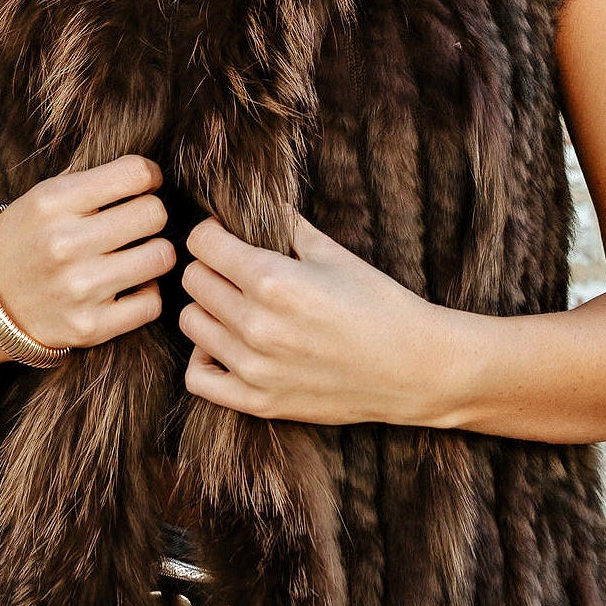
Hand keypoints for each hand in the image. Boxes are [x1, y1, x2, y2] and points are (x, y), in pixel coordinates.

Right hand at [0, 154, 176, 353]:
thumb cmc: (29, 238)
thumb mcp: (45, 196)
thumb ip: (95, 182)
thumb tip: (152, 175)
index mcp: (53, 202)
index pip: (136, 173)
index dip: (148, 176)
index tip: (142, 186)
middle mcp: (64, 244)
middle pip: (154, 214)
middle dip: (151, 215)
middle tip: (136, 224)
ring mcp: (78, 289)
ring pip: (161, 257)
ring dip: (153, 254)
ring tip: (133, 254)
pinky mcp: (89, 327)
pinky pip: (152, 303)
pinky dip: (146, 293)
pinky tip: (127, 286)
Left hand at [178, 209, 448, 425]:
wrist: (415, 368)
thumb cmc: (379, 304)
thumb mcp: (333, 254)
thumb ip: (285, 226)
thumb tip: (253, 204)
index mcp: (273, 280)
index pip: (202, 243)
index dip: (211, 233)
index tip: (227, 236)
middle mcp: (256, 324)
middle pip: (192, 280)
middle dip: (209, 267)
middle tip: (234, 269)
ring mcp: (254, 367)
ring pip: (190, 322)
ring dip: (207, 308)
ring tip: (234, 305)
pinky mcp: (259, 402)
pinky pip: (197, 378)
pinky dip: (204, 357)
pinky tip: (226, 345)